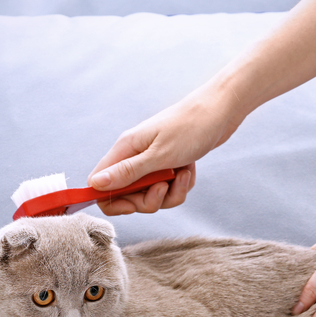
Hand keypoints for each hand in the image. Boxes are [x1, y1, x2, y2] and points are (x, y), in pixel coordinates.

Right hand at [88, 85, 243, 214]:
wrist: (221, 111)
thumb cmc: (191, 128)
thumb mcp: (158, 155)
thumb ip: (127, 172)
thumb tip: (94, 184)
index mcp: (125, 149)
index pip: (99, 184)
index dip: (112, 200)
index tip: (133, 205)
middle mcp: (135, 155)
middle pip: (128, 196)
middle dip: (149, 200)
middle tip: (164, 187)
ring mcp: (152, 161)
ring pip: (152, 195)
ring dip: (171, 193)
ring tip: (183, 174)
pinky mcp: (168, 165)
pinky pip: (169, 189)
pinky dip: (181, 185)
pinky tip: (189, 169)